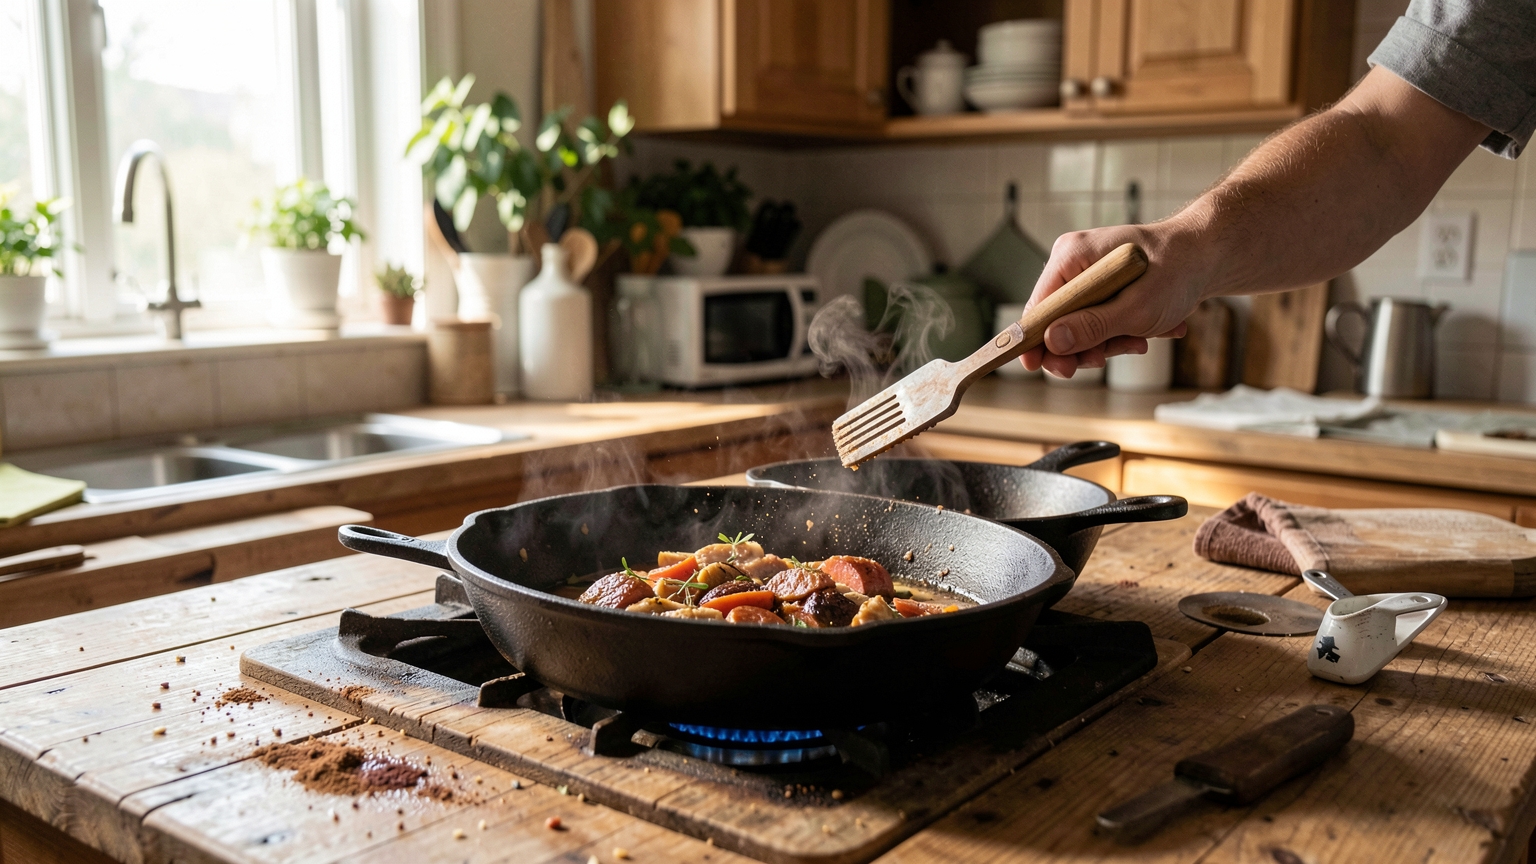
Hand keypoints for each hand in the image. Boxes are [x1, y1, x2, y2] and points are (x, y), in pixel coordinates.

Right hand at [1019, 221, 1209, 377]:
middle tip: (1100, 361)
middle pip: (1056, 321)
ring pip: (1079, 327)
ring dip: (1109, 342)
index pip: (1037, 305)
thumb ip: (1092, 327)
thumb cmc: (1178, 270)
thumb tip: (1052, 342)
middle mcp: (1073, 264)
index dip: (1034, 340)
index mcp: (1071, 256)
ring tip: (1141, 339)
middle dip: (1082, 346)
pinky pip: (1097, 322)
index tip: (1035, 367)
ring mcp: (1087, 277)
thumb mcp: (1136, 308)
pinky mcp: (1103, 290)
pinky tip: (1149, 331)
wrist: (1210, 256)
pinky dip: (1121, 333)